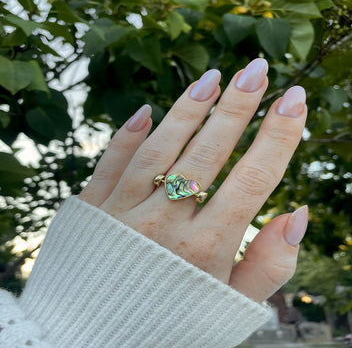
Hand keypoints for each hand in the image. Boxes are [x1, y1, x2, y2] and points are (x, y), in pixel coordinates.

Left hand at [79, 58, 307, 301]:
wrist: (91, 342)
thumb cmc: (171, 325)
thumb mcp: (230, 308)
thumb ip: (269, 265)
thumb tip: (299, 213)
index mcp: (206, 250)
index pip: (253, 179)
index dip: (278, 136)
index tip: (295, 98)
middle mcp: (164, 225)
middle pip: (208, 153)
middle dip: (238, 107)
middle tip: (258, 69)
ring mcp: (122, 213)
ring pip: (160, 149)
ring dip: (188, 109)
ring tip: (213, 77)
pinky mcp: (90, 209)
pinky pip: (110, 163)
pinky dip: (128, 135)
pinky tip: (147, 110)